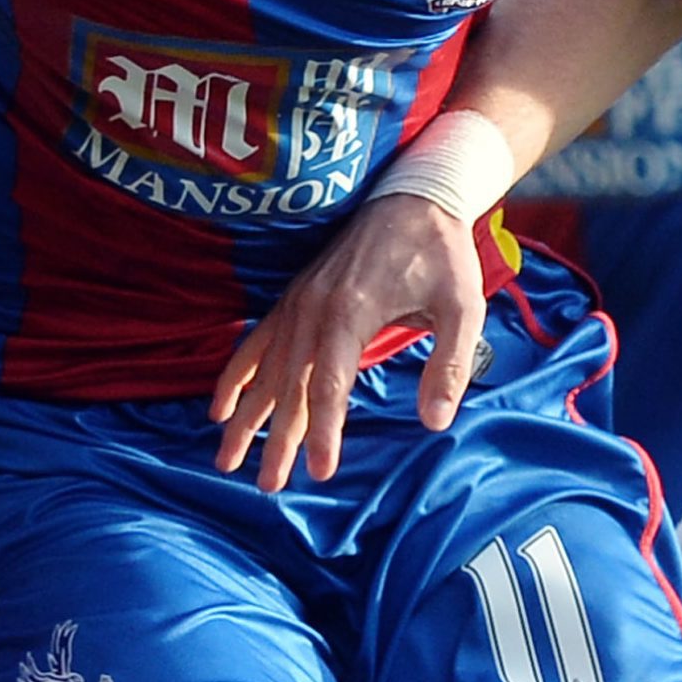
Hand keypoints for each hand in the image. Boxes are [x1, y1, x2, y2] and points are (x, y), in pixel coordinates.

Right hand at [211, 195, 482, 489]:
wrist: (413, 195)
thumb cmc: (442, 252)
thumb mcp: (463, 306)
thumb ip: (449, 364)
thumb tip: (435, 421)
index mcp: (351, 312)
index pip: (328, 385)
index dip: (322, 432)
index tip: (319, 472)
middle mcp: (314, 309)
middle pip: (290, 387)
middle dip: (277, 440)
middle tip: (269, 486)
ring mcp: (298, 303)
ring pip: (266, 371)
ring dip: (246, 418)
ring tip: (228, 461)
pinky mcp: (294, 298)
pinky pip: (255, 342)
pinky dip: (234, 376)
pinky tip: (218, 408)